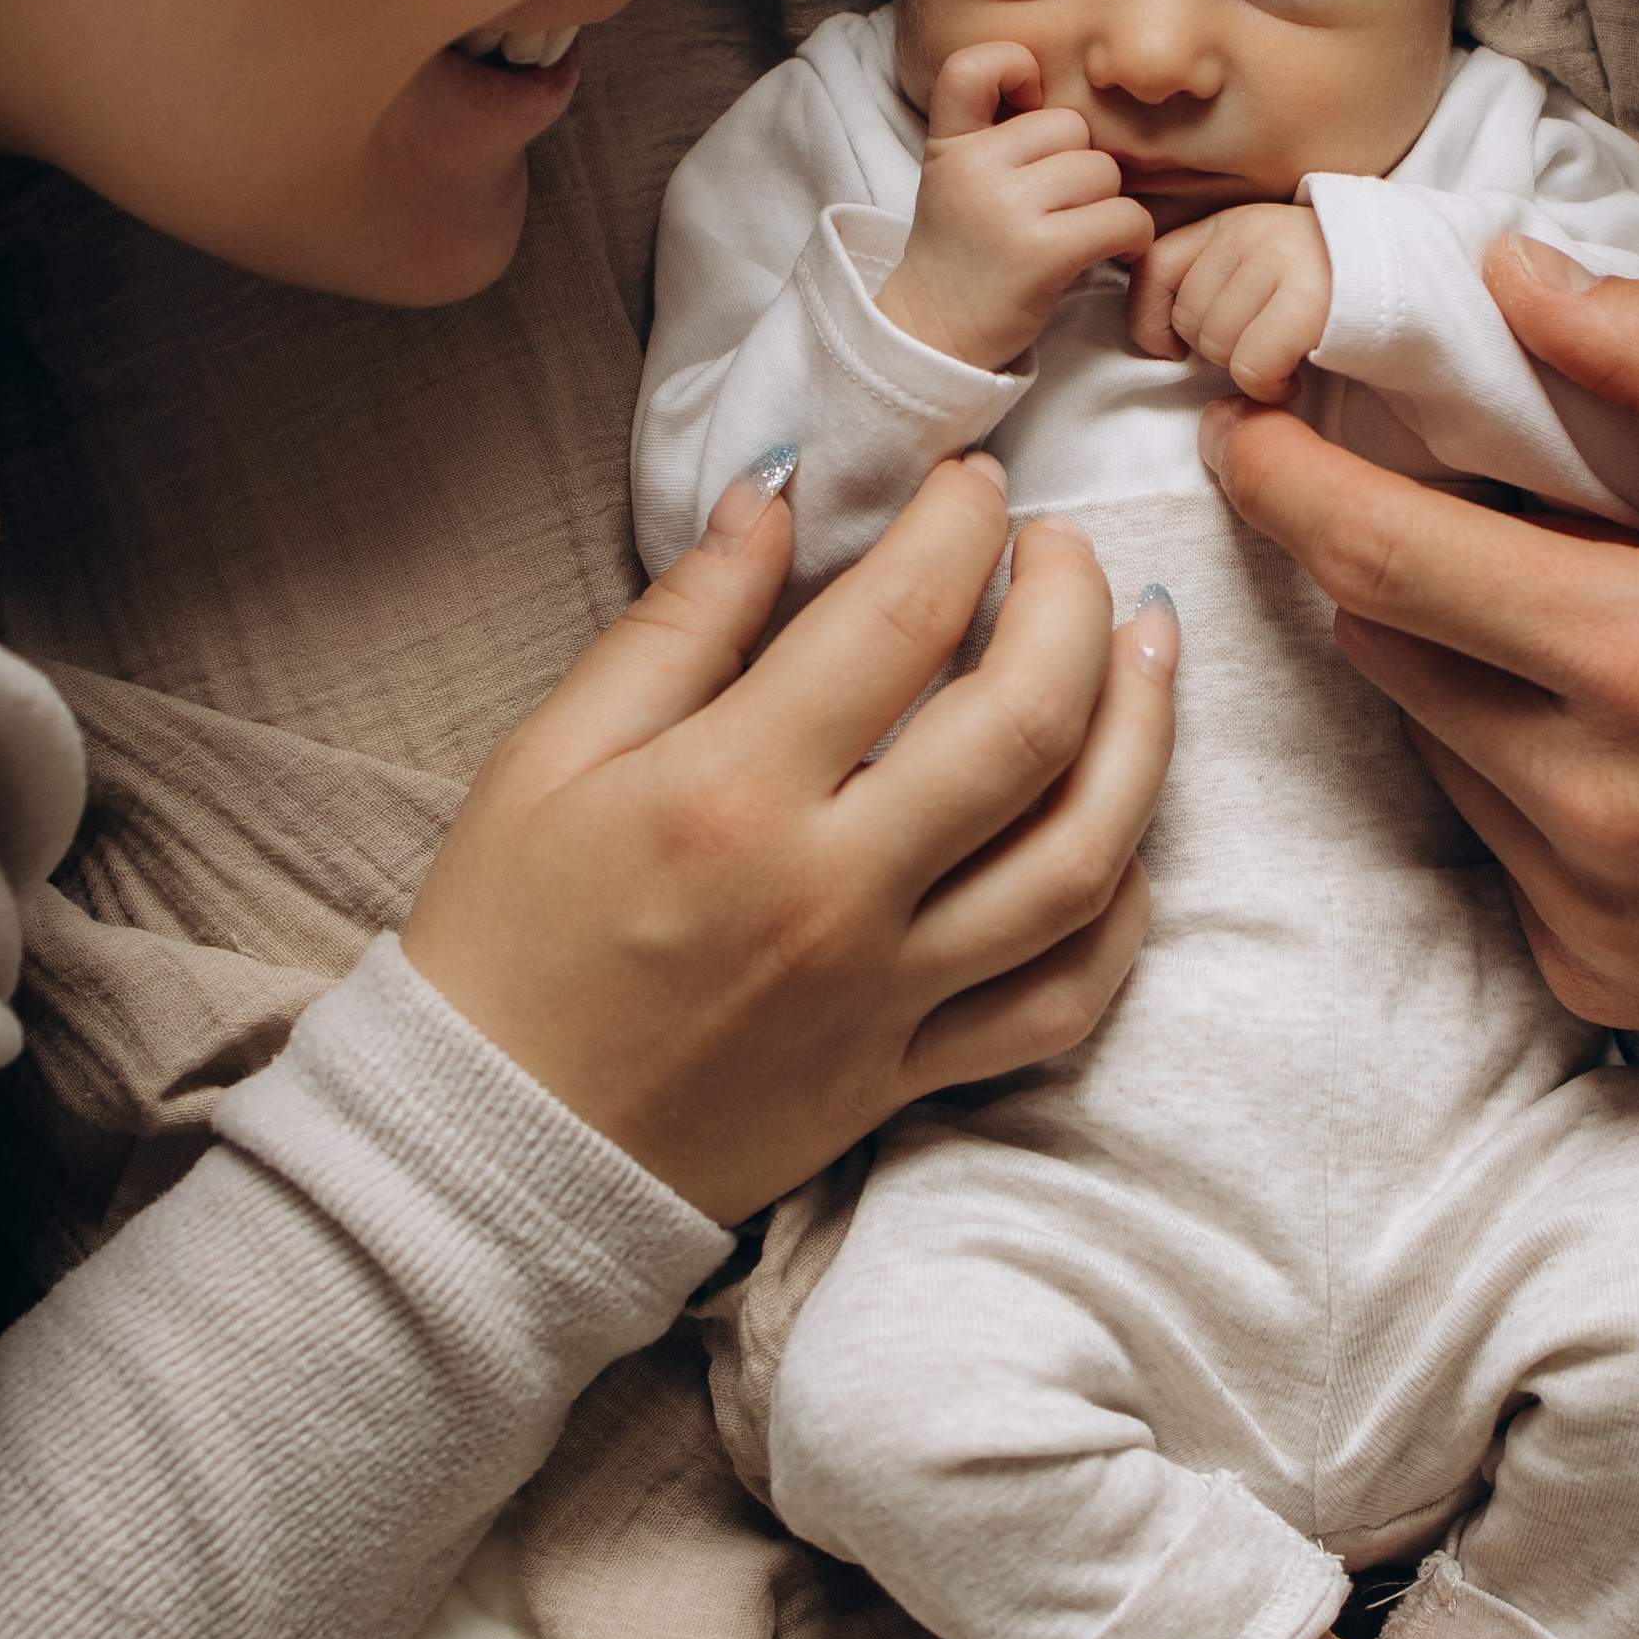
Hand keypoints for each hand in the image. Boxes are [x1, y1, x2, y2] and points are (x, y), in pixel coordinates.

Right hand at [402, 455, 1176, 1220]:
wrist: (490, 1153)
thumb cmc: (506, 942)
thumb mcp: (551, 755)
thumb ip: (682, 621)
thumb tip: (777, 491)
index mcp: (731, 795)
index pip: (899, 619)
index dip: (959, 526)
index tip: (973, 485)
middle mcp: (832, 893)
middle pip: (1027, 724)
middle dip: (1076, 602)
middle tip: (1064, 548)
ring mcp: (887, 994)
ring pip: (1081, 859)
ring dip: (1141, 737)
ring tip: (1149, 649)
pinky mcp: (909, 1074)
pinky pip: (1062, 1001)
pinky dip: (1117, 918)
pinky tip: (1121, 840)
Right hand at [878, 40, 1153, 368]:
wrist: (936, 333)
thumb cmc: (964, 253)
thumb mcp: (953, 176)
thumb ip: (990, 129)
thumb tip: (1058, 91)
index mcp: (950, 144)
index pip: (975, 65)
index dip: (1014, 68)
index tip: (1027, 105)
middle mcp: (974, 167)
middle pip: (1072, 127)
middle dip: (1078, 165)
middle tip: (1056, 208)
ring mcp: (1007, 208)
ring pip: (1102, 171)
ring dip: (1104, 203)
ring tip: (1076, 233)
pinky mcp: (1043, 252)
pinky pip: (1123, 216)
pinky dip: (1132, 236)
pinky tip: (1112, 251)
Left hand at [1128, 200, 1331, 400]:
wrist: (1414, 281)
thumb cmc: (1330, 287)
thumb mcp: (1262, 264)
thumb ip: (1209, 279)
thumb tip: (1157, 340)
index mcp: (1231, 222)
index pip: (1152, 268)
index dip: (1150, 319)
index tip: (1175, 347)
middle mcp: (1251, 232)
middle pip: (1188, 318)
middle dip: (1218, 348)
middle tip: (1262, 344)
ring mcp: (1281, 261)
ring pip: (1218, 345)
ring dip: (1248, 369)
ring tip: (1284, 356)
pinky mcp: (1310, 300)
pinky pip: (1252, 366)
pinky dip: (1269, 387)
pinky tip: (1293, 378)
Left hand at [1191, 237, 1638, 1095]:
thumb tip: (1508, 276)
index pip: (1380, 559)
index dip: (1281, 484)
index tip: (1238, 432)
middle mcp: (1596, 806)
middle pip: (1385, 652)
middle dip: (1389, 568)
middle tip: (1464, 510)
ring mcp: (1590, 913)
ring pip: (1435, 750)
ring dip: (1468, 674)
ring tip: (1597, 634)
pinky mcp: (1598, 986)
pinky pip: (1498, 851)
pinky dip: (1528, 780)